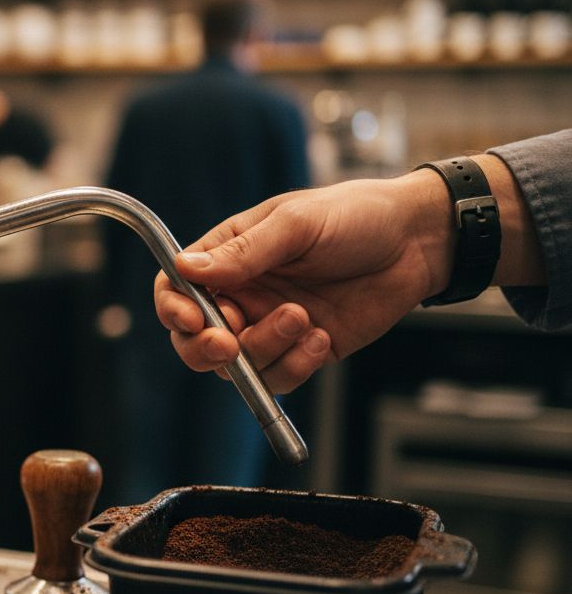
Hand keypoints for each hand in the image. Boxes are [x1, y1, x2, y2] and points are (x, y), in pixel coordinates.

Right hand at [154, 170, 453, 392]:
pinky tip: (322, 337)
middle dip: (207, 349)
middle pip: (195, 340)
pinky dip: (296, 365)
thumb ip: (243, 252)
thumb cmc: (356, 215)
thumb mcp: (297, 225)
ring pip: (239, 366)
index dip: (174, 309)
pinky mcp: (302, 352)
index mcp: (228, 257)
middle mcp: (242, 295)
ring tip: (303, 318)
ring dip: (265, 350)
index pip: (177, 288)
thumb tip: (186, 268)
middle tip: (229, 345)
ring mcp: (270, 326)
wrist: (419, 241)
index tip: (192, 320)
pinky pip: (280, 377)